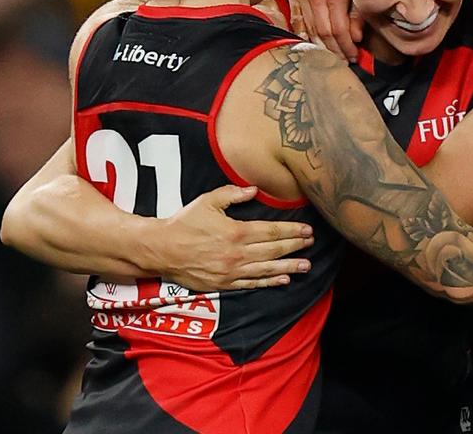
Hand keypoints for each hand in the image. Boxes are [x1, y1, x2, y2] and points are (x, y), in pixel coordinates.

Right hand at [139, 185, 315, 290]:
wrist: (161, 250)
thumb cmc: (184, 223)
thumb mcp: (207, 201)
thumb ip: (232, 194)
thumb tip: (254, 189)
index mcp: (236, 232)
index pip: (272, 231)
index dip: (292, 231)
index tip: (307, 230)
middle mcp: (237, 253)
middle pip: (274, 250)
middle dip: (295, 246)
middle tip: (311, 245)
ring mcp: (232, 271)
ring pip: (267, 269)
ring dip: (289, 267)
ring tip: (306, 266)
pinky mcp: (224, 284)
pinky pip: (252, 284)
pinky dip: (269, 282)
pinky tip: (283, 280)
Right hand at [287, 0, 361, 60]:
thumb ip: (358, 14)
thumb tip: (355, 37)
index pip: (337, 27)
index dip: (346, 45)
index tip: (354, 55)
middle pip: (323, 32)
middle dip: (336, 50)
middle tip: (345, 60)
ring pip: (309, 31)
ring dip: (322, 48)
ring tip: (334, 57)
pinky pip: (298, 24)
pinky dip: (307, 38)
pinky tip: (316, 47)